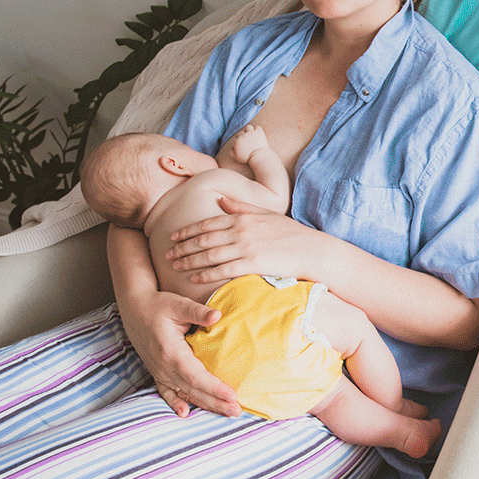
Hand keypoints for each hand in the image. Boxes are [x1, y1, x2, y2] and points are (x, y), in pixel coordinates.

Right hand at [118, 288, 240, 417]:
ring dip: (205, 405)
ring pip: (184, 394)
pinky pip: (167, 393)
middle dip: (216, 402)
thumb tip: (217, 315)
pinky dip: (176, 403)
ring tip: (226, 413)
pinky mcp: (157, 372)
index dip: (214, 388)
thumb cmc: (159, 306)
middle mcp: (164, 367)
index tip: (232, 395)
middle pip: (193, 390)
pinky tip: (184, 413)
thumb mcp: (178, 304)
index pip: (196, 376)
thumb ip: (198, 311)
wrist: (135, 310)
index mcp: (171, 352)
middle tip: (237, 411)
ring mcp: (159, 372)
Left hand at [166, 197, 321, 285]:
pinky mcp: (252, 263)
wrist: (310, 249)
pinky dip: (206, 273)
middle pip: (204, 239)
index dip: (188, 229)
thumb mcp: (265, 213)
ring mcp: (246, 247)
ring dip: (189, 260)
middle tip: (168, 254)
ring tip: (176, 266)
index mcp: (242, 217)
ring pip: (209, 254)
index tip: (174, 235)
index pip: (208, 222)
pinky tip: (194, 278)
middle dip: (183, 247)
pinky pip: (222, 269)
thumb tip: (221, 200)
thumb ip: (241, 207)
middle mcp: (241, 230)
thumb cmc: (289, 232)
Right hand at [228, 124, 269, 165]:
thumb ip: (232, 152)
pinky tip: (258, 134)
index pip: (236, 137)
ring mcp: (251, 133)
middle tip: (248, 140)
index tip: (243, 144)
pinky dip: (257, 130)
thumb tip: (231, 148)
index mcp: (237, 140)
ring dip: (249, 130)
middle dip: (244, 135)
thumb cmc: (248, 158)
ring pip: (248, 127)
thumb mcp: (237, 157)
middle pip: (242, 132)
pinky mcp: (259, 132)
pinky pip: (257, 127)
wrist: (259, 157)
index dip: (239, 141)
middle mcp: (243, 135)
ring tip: (252, 135)